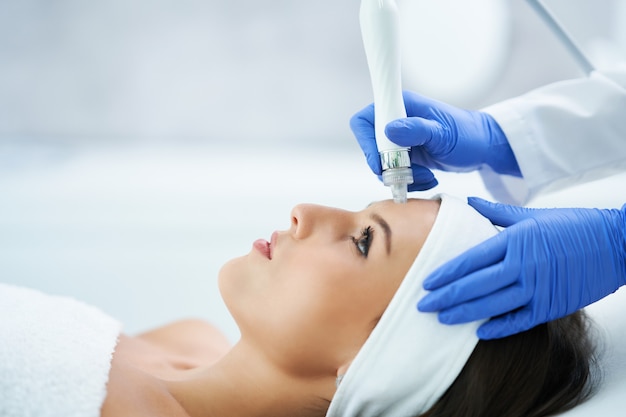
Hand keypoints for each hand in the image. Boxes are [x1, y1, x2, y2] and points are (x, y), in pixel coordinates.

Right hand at [350, 90, 520, 190]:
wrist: (482, 147)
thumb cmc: (468, 135)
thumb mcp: (443, 134)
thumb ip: (417, 130)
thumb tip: (389, 130)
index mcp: (401, 106)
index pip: (365, 120)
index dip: (366, 142)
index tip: (381, 162)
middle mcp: (396, 121)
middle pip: (370, 147)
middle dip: (388, 166)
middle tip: (409, 173)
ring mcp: (400, 139)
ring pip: (382, 164)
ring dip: (401, 176)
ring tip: (426, 175)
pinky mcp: (405, 155)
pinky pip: (395, 173)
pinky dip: (409, 181)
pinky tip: (428, 177)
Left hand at [417, 197, 625, 338]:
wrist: (617, 243)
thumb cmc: (574, 225)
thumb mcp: (532, 214)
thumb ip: (496, 212)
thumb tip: (468, 202)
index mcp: (514, 241)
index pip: (470, 260)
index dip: (446, 273)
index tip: (427, 282)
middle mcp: (522, 266)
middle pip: (475, 285)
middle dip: (446, 297)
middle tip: (423, 305)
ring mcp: (537, 289)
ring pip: (492, 305)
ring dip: (464, 314)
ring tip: (442, 318)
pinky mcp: (552, 306)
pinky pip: (520, 321)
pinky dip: (500, 328)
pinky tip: (480, 332)